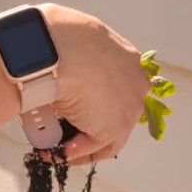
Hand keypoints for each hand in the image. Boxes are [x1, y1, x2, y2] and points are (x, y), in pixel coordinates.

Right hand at [39, 3, 150, 163]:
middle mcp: (136, 83)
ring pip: (108, 134)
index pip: (117, 86)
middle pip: (117, 111)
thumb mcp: (73, 41)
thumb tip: (56, 70)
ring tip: (59, 147)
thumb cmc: (58, 39)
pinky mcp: (116, 127)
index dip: (97, 100)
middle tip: (69, 132)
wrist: (57, 50)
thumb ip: (76, 59)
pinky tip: (59, 152)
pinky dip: (76, 151)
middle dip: (92, 124)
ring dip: (83, 143)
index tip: (77, 107)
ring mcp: (130, 107)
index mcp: (127, 58)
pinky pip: (95, 145)